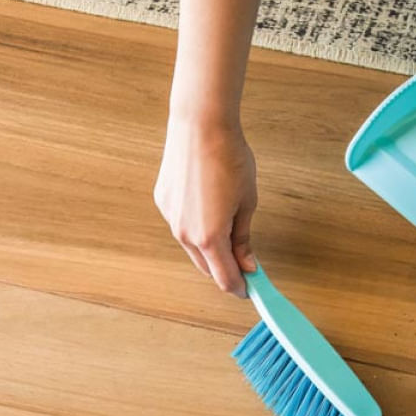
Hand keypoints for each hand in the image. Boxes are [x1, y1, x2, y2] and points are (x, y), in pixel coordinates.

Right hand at [153, 114, 257, 295]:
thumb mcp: (247, 202)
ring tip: (231, 233)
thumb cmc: (229, 158)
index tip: (252, 290)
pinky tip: (210, 210)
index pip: (225, 278)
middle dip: (226, 269)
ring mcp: (170, 217)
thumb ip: (244, 237)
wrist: (201, 125)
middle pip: (206, 267)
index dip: (240, 288)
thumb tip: (248, 263)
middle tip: (245, 264)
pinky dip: (196, 228)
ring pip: (192, 247)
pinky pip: (182, 226)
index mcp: (209, 237)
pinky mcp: (163, 202)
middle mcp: (184, 233)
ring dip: (210, 249)